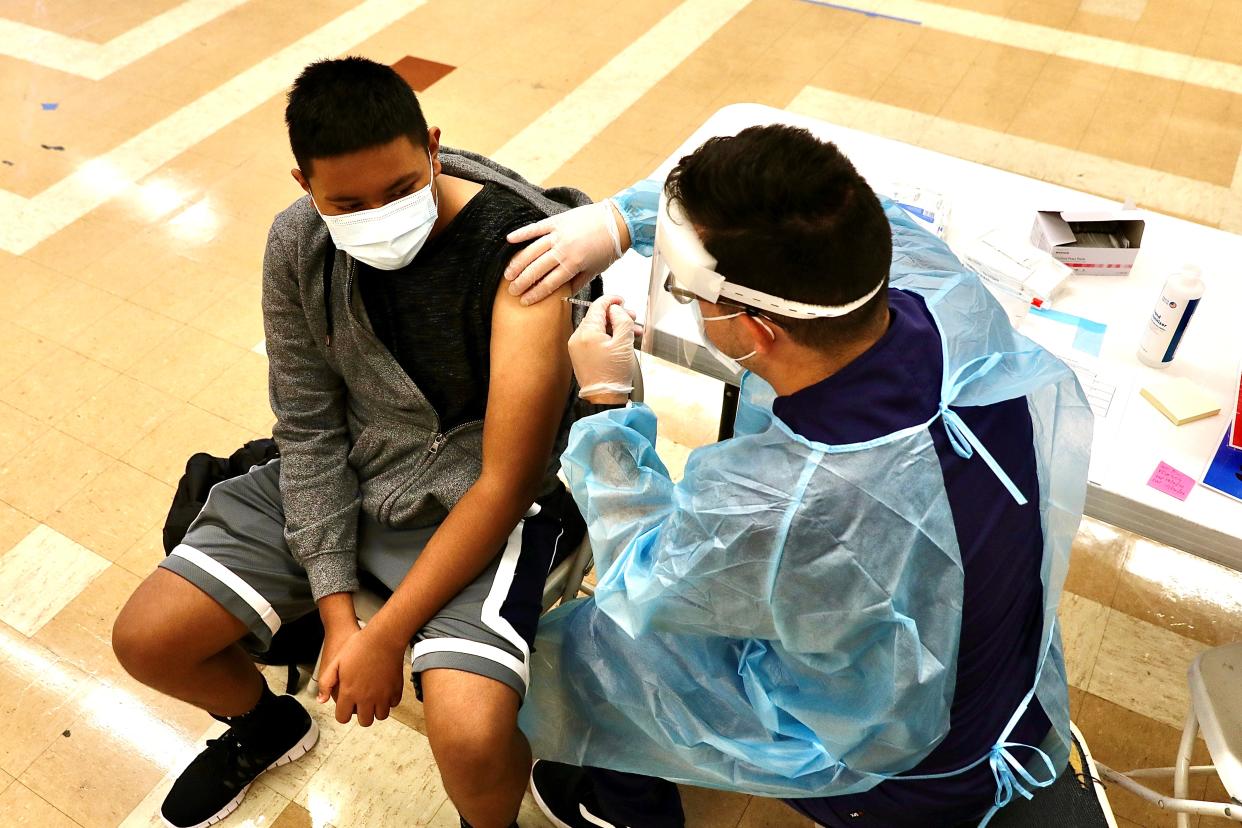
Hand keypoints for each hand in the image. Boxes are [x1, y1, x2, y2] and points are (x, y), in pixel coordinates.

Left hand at [317, 624, 405, 726]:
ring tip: (373, 700)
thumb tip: (321, 700)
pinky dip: (389, 701)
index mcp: (349, 692)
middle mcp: (366, 698)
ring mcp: (383, 694)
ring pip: (381, 716)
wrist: (384, 637)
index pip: (343, 718)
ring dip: (376, 710)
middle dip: (361, 715)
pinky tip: (384, 691)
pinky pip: (393, 704)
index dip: (342, 714)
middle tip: (361, 704)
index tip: (346, 706)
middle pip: (365, 721)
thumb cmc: (359, 646)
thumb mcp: (336, 662)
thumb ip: (326, 683)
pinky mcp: (396, 689)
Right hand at [505, 202, 626, 305]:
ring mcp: (558, 234)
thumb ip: (578, 281)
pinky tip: (509, 240)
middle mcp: (563, 249)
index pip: (549, 283)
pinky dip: (522, 234)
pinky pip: (536, 228)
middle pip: (537, 269)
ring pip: (532, 251)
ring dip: (518, 263)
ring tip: (508, 274)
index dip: (535, 294)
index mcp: (573, 264)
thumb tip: (564, 294)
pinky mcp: (557, 221)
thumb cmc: (609, 246)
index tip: (524, 301)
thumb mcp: (596, 269)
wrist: (617, 221)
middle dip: (522, 282)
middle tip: (512, 290)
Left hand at [569, 295, 635, 400]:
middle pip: (598, 317)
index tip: (622, 300)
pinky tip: (621, 341)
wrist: (604, 398)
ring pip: (598, 328)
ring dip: (614, 327)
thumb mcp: (624, 343)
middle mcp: (577, 338)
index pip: (597, 306)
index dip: (612, 300)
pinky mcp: (580, 355)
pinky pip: (594, 339)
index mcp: (586, 332)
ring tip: (631, 333)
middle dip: (617, 316)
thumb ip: (621, 320)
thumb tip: (616, 309)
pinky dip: (607, 337)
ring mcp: (577, 347)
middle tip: (632, 319)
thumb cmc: (613, 374)